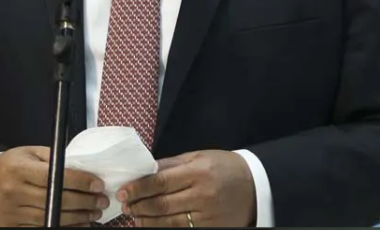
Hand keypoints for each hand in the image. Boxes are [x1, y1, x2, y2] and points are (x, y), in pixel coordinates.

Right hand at [0, 146, 108, 226]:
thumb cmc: (12, 165)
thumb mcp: (30, 153)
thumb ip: (54, 158)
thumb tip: (83, 168)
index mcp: (19, 169)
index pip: (54, 176)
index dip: (78, 181)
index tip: (97, 184)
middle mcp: (13, 192)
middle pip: (54, 200)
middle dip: (83, 202)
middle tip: (102, 201)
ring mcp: (11, 212)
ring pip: (50, 217)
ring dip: (77, 217)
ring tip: (95, 213)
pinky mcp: (10, 226)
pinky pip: (41, 229)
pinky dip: (63, 228)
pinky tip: (79, 224)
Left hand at [117, 150, 255, 226]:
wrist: (256, 186)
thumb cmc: (225, 167)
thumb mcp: (200, 157)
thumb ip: (173, 164)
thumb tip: (145, 170)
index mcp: (198, 172)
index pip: (161, 181)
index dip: (139, 187)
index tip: (123, 190)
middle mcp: (202, 195)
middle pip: (161, 204)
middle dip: (138, 205)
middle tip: (124, 204)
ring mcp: (207, 215)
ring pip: (168, 222)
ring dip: (146, 220)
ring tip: (134, 216)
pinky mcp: (211, 228)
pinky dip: (163, 229)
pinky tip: (151, 225)